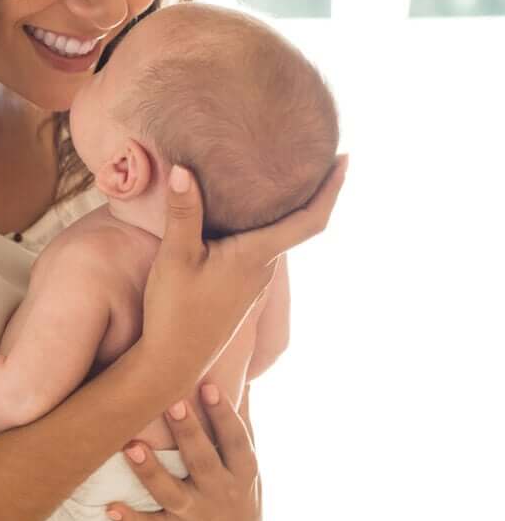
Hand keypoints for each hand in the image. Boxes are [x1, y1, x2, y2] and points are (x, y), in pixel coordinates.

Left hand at [106, 382, 261, 520]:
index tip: (208, 385)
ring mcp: (198, 516)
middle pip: (202, 460)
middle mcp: (222, 493)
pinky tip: (110, 508)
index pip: (236, 440)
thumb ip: (235, 421)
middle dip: (187, 433)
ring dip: (151, 472)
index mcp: (243, 471)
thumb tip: (234, 371)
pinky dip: (132, 520)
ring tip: (132, 447)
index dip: (223, 414)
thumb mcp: (244, 459)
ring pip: (172, 493)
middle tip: (170, 402)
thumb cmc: (234, 484)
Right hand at [141, 157, 346, 386]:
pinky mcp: (239, 290)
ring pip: (276, 237)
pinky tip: (243, 217)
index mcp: (257, 256)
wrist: (172, 363)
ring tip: (279, 178)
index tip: (346, 159)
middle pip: (298, 225)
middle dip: (310, 191)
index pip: (310, 219)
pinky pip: (259, 249)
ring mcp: (253, 282)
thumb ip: (184, 213)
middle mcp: (263, 268)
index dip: (332, 189)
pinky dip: (262, 226)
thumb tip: (185, 169)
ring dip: (284, 210)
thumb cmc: (175, 312)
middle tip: (314, 157)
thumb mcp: (175, 258)